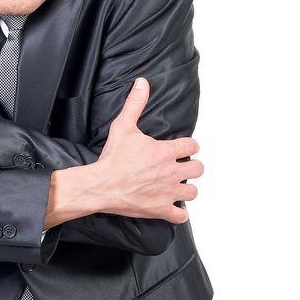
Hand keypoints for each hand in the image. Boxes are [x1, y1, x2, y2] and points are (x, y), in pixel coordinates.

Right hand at [51, 78, 201, 224]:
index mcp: (165, 151)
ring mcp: (168, 193)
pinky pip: (181, 216)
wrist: (101, 185)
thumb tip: (141, 83)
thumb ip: (135, 104)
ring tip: (176, 187)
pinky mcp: (160, 210)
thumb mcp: (123, 126)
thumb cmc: (112, 159)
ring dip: (187, 189)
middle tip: (180, 167)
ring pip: (193, 192)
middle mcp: (171, 172)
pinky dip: (179, 213)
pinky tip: (172, 208)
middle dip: (191, 167)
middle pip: (198, 169)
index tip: (182, 149)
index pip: (193, 146)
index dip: (188, 146)